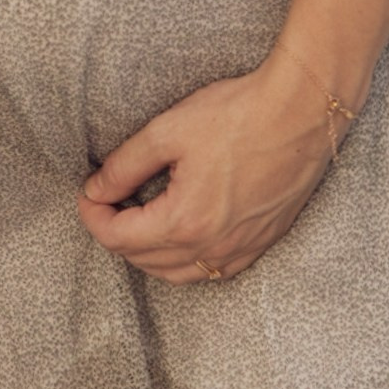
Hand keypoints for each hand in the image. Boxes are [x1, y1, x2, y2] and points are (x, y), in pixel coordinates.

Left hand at [76, 53, 350, 285]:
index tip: (86, 193)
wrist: (302, 114)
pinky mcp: (261, 245)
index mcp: (186, 222)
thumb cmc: (238, 116)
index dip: (92, 216)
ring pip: (177, 274)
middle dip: (116, 233)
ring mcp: (240, 252)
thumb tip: (96, 188)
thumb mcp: (168, 131)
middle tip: (106, 199)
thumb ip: (125, 165)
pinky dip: (184, 261)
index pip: (119, 239)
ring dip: (148, 253)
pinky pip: (211, 272)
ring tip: (135, 216)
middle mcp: (213, 249)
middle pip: (144, 261)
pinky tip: (179, 233)